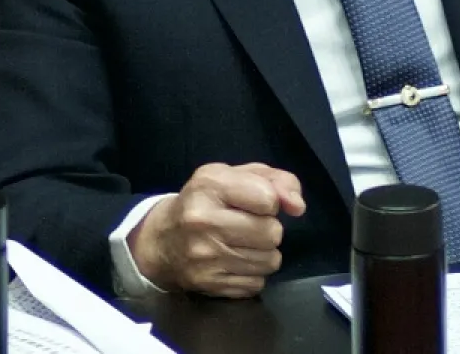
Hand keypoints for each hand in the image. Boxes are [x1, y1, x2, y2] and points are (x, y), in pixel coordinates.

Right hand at [130, 162, 306, 297]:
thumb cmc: (205, 201)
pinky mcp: (209, 284)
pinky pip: (257, 283)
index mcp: (210, 185)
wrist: (161, 240)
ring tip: (243, 243)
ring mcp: (205, 257)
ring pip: (270, 261)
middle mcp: (204, 221)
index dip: (270, 201)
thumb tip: (298, 206)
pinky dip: (252, 273)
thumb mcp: (234, 176)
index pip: (268, 198)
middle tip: (250, 225)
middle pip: (272, 232)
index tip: (255, 203)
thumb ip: (275, 180)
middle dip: (269, 228)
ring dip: (264, 252)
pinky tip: (235, 261)